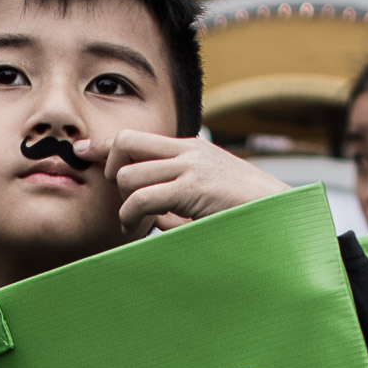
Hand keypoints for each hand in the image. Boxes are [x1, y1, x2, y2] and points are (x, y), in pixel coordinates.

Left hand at [105, 132, 287, 233]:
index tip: (84, 150)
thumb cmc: (248, 216)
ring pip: (129, 175)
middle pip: (126, 143)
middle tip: (123, 202)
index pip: (140, 137)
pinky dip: (130, 216)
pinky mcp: (193, 187)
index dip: (106, 143)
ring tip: (133, 225)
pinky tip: (137, 230)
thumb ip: (177, 201)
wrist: (283, 216)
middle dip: (113, 172)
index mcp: (193, 150)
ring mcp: (191, 166)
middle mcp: (189, 151)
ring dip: (124, 203)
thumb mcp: (209, 201)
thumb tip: (147, 215)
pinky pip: (142, 197)